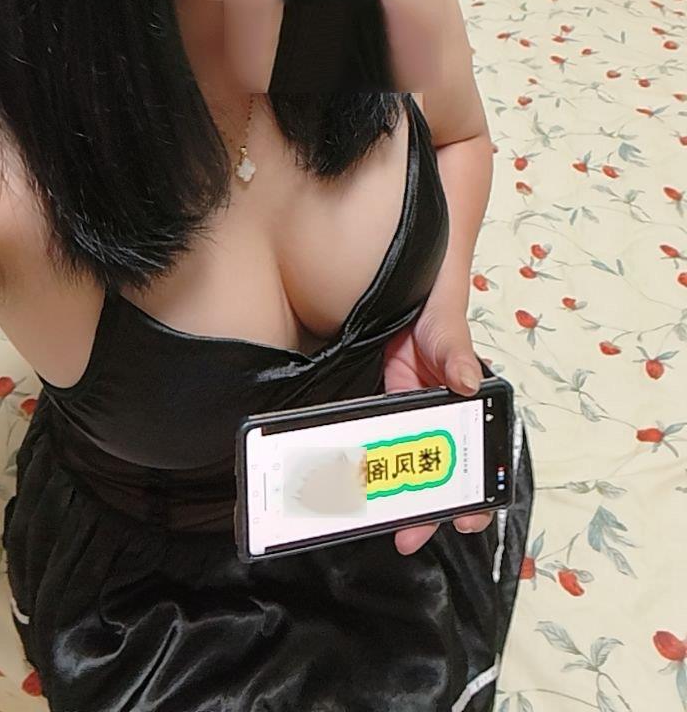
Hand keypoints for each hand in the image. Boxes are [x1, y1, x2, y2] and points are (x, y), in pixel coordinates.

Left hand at [382, 289, 494, 555]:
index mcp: (459, 403)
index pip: (472, 457)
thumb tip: (469, 383)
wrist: (402, 279)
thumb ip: (457, 353)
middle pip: (434, 472)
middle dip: (425, 509)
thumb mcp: (447, 328)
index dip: (472, 493)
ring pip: (398, 460)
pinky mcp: (374, 399)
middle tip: (408, 537)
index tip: (468, 519)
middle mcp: (433, 413)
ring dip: (387, 490)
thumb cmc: (434, 303)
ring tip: (369, 516)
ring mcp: (402, 410)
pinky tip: (343, 476)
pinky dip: (358, 456)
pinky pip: (367, 434)